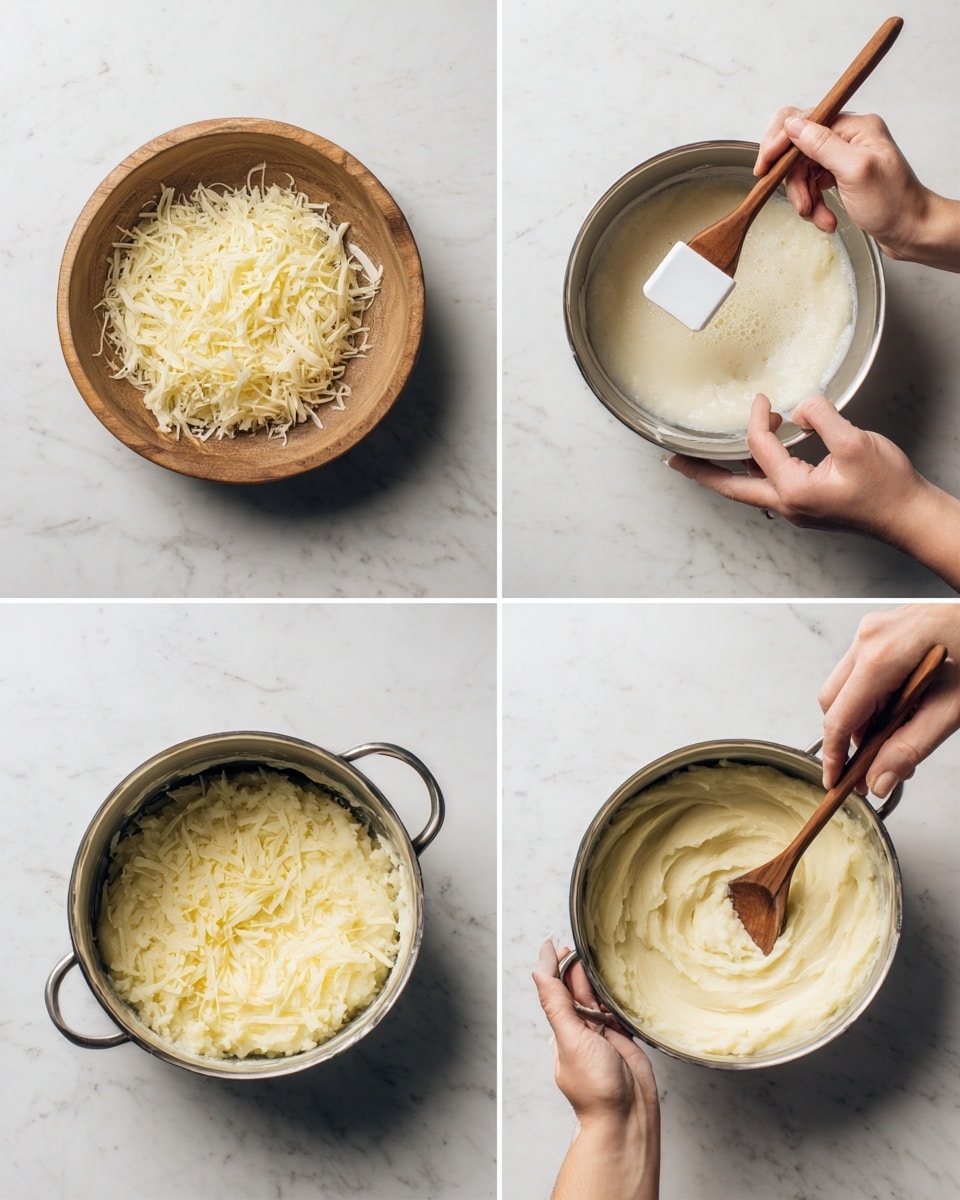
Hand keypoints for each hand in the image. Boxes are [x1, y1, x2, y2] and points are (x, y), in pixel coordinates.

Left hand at [533, 940, 656, 1120]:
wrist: (627, 1117)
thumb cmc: (596, 1088)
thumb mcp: (572, 1041)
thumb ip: (557, 1006)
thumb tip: (539, 973)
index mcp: (562, 1029)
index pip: (552, 988)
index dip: (551, 964)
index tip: (554, 942)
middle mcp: (579, 1029)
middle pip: (574, 989)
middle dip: (574, 967)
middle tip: (580, 947)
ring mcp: (601, 1033)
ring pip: (595, 997)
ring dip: (594, 979)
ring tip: (596, 960)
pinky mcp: (622, 1039)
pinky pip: (616, 1011)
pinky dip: (614, 997)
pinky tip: (615, 985)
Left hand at [669, 393, 928, 535]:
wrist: (909, 517)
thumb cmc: (888, 488)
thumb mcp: (855, 443)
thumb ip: (821, 418)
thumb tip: (798, 409)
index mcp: (792, 490)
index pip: (758, 447)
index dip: (756, 418)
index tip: (761, 400)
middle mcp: (787, 505)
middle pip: (729, 486)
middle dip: (699, 471)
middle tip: (672, 460)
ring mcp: (794, 510)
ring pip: (747, 488)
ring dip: (725, 471)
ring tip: (702, 458)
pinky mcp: (805, 507)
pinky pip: (768, 487)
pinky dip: (754, 471)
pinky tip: (754, 457)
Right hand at [753, 109, 933, 260]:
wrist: (911, 232)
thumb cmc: (894, 204)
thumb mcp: (854, 171)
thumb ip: (821, 145)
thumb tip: (792, 124)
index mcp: (855, 127)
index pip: (804, 120)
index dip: (780, 143)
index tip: (765, 167)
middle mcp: (848, 138)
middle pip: (799, 150)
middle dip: (795, 181)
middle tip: (802, 204)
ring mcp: (844, 158)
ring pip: (803, 172)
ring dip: (805, 199)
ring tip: (818, 217)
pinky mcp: (841, 177)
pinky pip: (812, 187)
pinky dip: (814, 206)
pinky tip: (825, 218)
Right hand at [819, 605, 959, 796]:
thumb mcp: (952, 711)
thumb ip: (910, 749)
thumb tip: (879, 780)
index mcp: (882, 657)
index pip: (839, 717)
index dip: (834, 755)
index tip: (835, 781)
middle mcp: (868, 639)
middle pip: (832, 701)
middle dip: (850, 737)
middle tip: (876, 764)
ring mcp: (870, 630)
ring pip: (843, 687)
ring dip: (863, 717)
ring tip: (899, 733)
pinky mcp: (877, 631)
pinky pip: (858, 671)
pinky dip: (872, 697)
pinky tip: (901, 708)